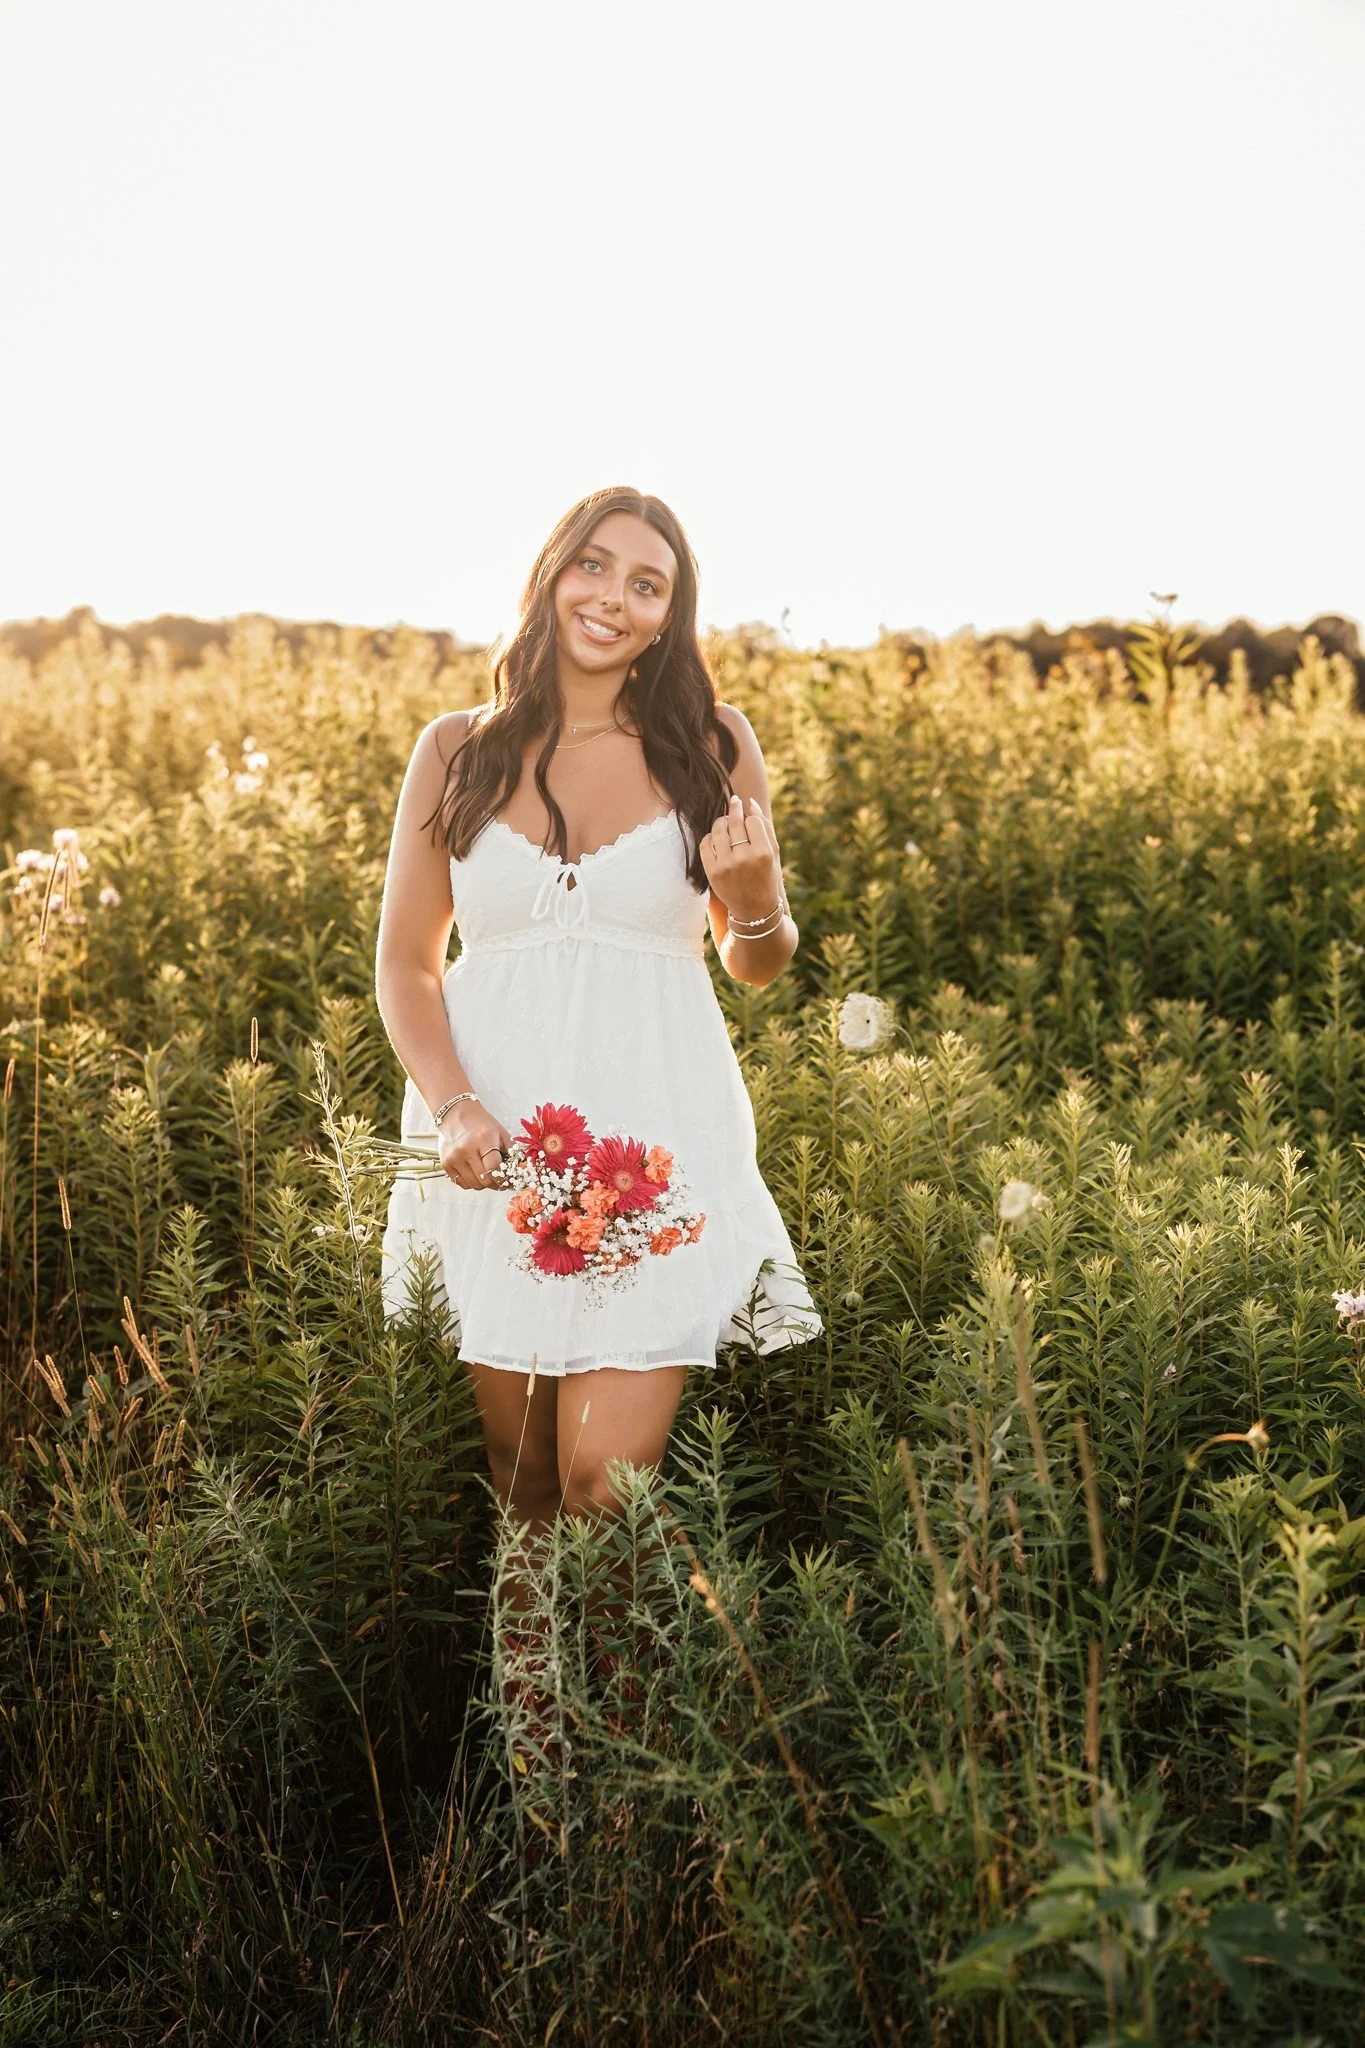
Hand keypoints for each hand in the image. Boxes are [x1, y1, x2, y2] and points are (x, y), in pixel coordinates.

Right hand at [438, 1100, 512, 1189]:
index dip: (504, 1178)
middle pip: (484, 1180)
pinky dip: (471, 1182)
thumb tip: (521, 1171)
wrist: (455, 1114)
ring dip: (484, 1184)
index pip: (494, 1168)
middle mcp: (466, 1149)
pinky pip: (462, 1183)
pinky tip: (475, 1172)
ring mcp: (454, 1157)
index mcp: (484, 1139)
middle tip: (501, 1181)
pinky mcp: (445, 1163)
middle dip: (496, 1184)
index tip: (509, 1181)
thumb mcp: (501, 1132)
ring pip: (474, 1185)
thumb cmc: (481, 1124)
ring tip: (488, 1175)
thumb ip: (512, 1152)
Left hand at [700, 794, 784, 920]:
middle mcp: (744, 858)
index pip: (752, 821)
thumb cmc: (766, 876)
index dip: (749, 815)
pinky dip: (710, 836)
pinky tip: (717, 838)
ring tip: (725, 820)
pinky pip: (706, 843)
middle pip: (734, 822)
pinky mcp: (711, 872)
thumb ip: (764, 826)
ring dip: (721, 820)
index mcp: (763, 853)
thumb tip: (749, 802)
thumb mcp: (773, 853)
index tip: (747, 813)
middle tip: (734, 803)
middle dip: (734, 809)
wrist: (754, 910)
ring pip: (718, 829)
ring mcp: (726, 865)